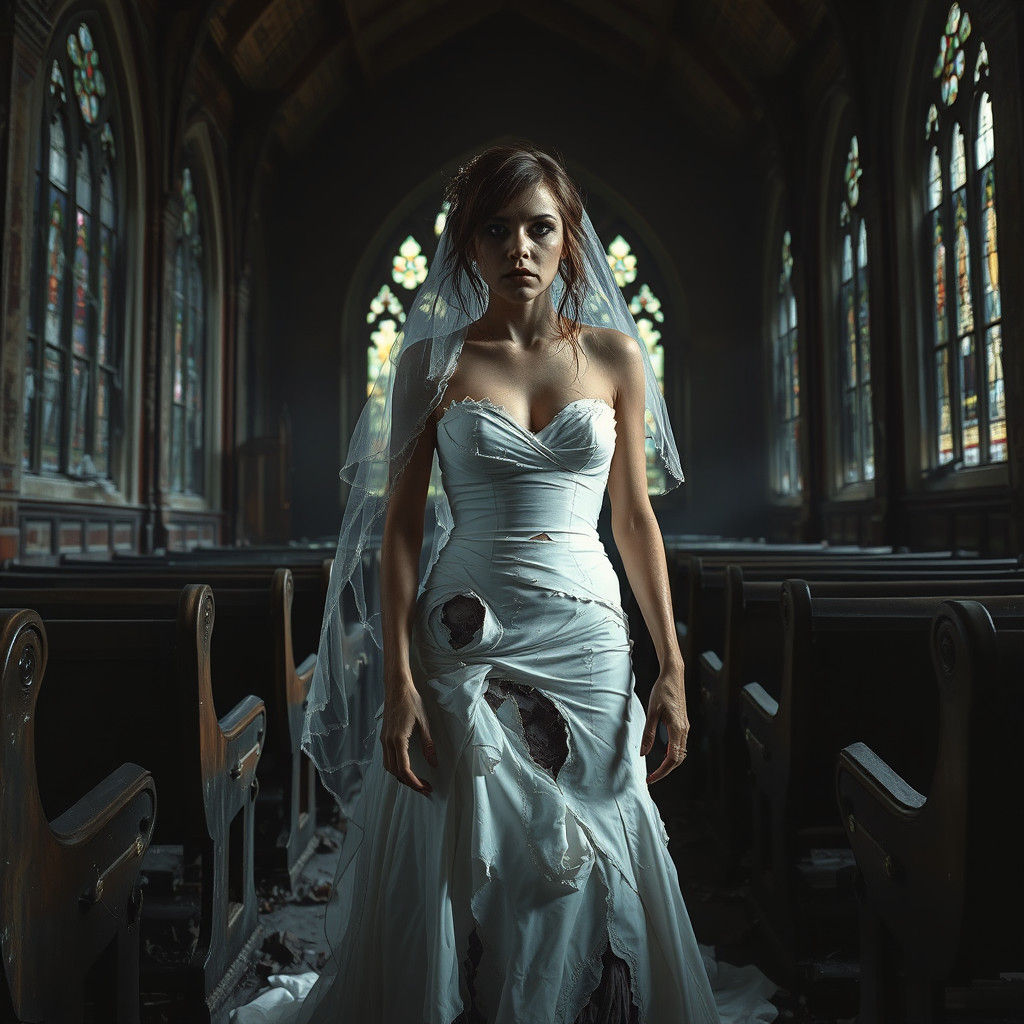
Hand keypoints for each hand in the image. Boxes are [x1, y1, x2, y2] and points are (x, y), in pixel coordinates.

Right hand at [381, 681, 438, 796]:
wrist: (397, 687)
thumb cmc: (411, 702)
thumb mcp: (424, 723)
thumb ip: (428, 745)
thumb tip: (433, 763)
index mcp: (398, 740)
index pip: (404, 769)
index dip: (415, 782)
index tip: (425, 787)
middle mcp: (387, 742)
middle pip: (395, 772)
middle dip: (409, 783)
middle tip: (424, 787)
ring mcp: (384, 739)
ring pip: (388, 766)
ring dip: (401, 776)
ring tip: (416, 780)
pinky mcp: (384, 736)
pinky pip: (387, 758)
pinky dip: (395, 767)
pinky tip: (406, 766)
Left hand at [640, 664, 689, 785]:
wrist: (673, 676)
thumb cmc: (662, 690)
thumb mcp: (652, 712)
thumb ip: (648, 733)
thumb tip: (644, 753)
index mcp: (677, 728)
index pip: (672, 758)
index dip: (662, 771)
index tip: (651, 778)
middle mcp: (684, 730)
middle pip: (679, 759)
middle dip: (666, 771)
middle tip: (652, 777)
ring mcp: (685, 727)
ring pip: (681, 752)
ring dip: (670, 763)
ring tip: (656, 769)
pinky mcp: (683, 723)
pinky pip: (680, 744)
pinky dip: (672, 753)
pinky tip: (663, 753)